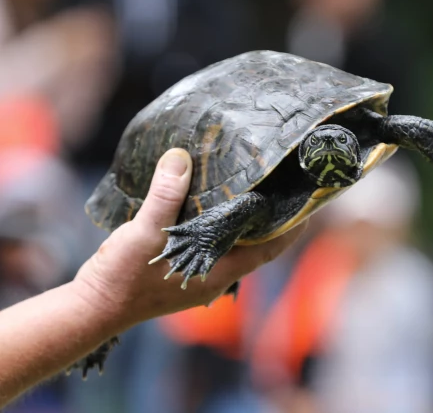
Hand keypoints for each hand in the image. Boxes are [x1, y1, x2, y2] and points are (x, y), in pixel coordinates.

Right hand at [72, 148, 305, 327]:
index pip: (269, 249)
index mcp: (219, 271)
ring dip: (242, 222)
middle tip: (278, 187)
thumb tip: (180, 158)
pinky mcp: (183, 271)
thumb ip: (165, 196)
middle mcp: (215, 275)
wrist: (93, 307)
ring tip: (249, 189)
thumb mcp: (145, 232)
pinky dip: (217, 226)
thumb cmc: (124, 278)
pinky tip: (208, 205)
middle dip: (269, 220)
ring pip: (232, 245)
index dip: (291, 228)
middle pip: (254, 245)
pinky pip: (211, 245)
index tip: (306, 205)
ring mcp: (199, 275)